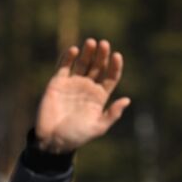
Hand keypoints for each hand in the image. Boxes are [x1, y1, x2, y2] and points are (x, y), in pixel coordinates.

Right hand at [34, 38, 130, 154]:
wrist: (53, 139)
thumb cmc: (78, 136)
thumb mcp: (99, 127)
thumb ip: (112, 114)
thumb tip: (127, 100)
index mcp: (100, 98)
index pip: (110, 78)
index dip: (114, 67)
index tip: (117, 56)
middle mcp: (88, 88)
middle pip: (97, 67)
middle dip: (101, 56)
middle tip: (104, 43)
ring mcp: (73, 84)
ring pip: (82, 64)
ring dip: (87, 53)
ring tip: (92, 42)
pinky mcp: (57, 82)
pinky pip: (64, 66)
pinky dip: (68, 57)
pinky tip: (75, 50)